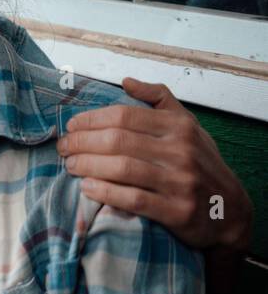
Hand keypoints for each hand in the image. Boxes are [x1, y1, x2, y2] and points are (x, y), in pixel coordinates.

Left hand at [57, 78, 252, 254]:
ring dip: (87, 166)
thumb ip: (159, 99)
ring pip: (121, 168)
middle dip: (81, 143)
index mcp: (179, 127)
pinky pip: (132, 199)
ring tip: (70, 165)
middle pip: (117, 141)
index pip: (123, 116)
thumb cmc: (201, 163)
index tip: (71, 127)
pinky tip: (87, 187)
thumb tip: (126, 81)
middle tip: (63, 148)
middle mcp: (180, 152)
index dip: (90, 120)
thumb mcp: (188, 125)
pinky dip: (104, 192)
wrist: (231, 210)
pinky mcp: (177, 212)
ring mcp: (180, 182)